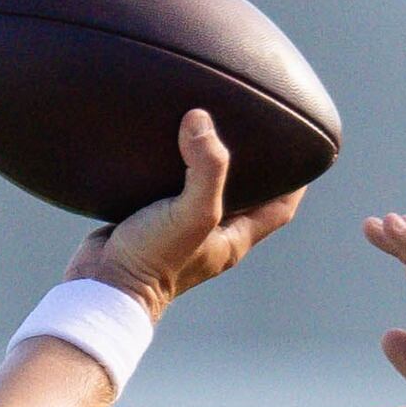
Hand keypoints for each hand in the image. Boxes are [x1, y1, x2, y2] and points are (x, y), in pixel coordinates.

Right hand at [71, 111, 301, 311]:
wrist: (102, 287)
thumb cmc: (154, 260)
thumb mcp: (191, 214)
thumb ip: (205, 169)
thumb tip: (200, 119)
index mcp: (233, 238)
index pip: (280, 207)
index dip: (296, 181)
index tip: (304, 149)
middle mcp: (211, 235)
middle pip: (246, 196)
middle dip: (254, 166)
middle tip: (254, 126)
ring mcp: (179, 229)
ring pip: (203, 189)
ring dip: (209, 162)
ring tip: (209, 126)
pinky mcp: (147, 220)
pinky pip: (167, 188)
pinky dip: (171, 166)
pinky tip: (163, 142)